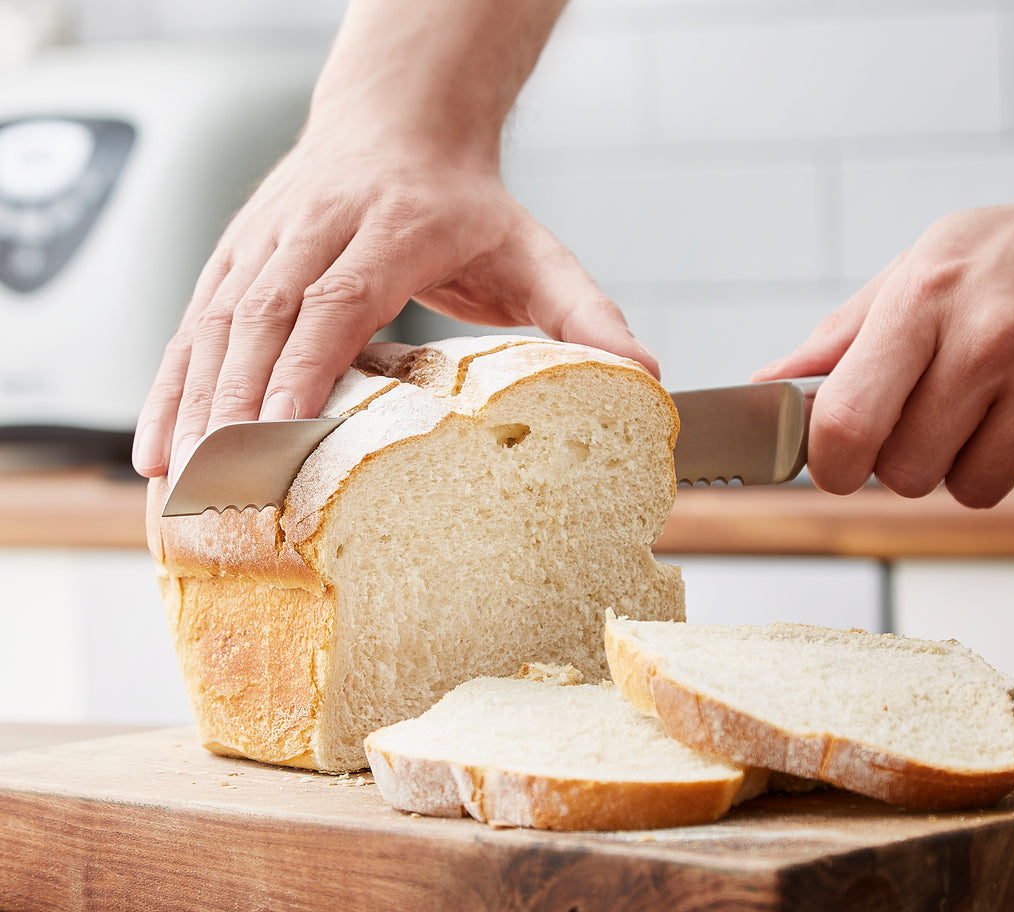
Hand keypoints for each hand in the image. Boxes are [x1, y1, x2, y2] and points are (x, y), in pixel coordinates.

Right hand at [131, 138, 653, 481]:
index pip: (338, 295)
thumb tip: (644, 376)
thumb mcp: (537, 249)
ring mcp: (267, 235)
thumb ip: (586, 313)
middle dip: (236, 399)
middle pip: (263, 312)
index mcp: (393, 226)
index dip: (304, 361)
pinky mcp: (238, 251)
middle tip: (222, 481)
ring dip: (192, 398)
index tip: (283, 428)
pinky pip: (195, 318)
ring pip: (216, 318)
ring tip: (178, 476)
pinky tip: (158, 439)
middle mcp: (318, 225)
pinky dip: (173, 381)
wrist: (403, 116)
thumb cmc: (468, 197)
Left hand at [754, 194, 1013, 508]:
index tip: (838, 468)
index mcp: (925, 297)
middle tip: (943, 414)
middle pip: (906, 472)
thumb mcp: (927, 265)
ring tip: (1003, 405)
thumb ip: (845, 333)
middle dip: (913, 460)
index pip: (847, 421)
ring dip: (978, 465)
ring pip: (972, 489)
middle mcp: (987, 339)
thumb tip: (770, 384)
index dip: (832, 465)